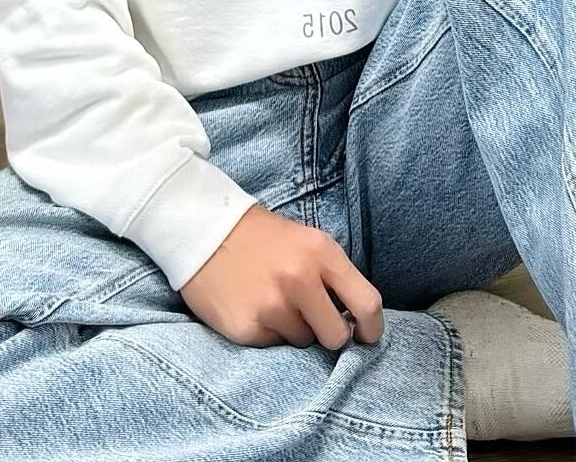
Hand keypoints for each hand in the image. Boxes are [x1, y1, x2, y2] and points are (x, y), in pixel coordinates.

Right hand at [178, 203, 384, 348]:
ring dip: (292, 329)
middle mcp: (300, 280)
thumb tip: (357, 319)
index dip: (372, 328)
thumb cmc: (262, 237)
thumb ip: (332, 276)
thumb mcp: (306, 241)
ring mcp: (272, 306)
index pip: (367, 304)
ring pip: (302, 343)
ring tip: (272, 301)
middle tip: (311, 319)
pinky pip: (273, 345)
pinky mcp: (247, 328)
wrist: (203, 229)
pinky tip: (252, 306)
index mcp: (321, 253)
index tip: (366, 336)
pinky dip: (267, 332)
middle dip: (328, 333)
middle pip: (336, 336)